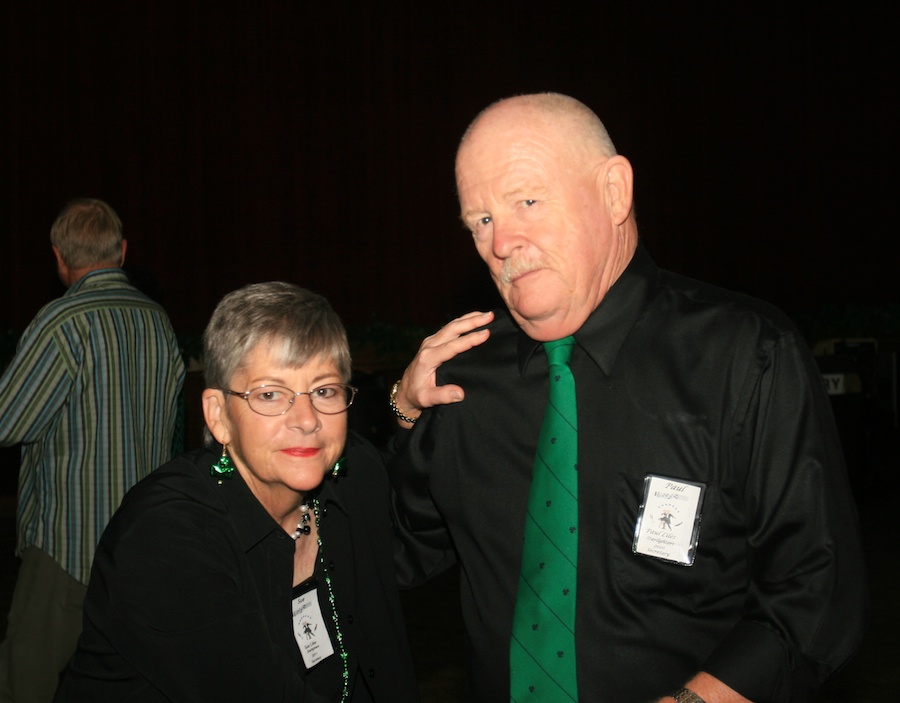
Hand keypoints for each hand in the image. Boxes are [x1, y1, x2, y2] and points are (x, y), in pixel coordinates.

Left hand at [393, 310, 492, 425]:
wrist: (405, 391)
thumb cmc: (416, 395)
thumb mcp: (426, 399)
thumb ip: (442, 396)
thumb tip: (459, 393)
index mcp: (428, 358)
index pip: (452, 346)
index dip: (470, 339)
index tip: (486, 333)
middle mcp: (429, 346)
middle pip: (452, 329)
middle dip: (472, 321)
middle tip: (490, 316)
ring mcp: (430, 342)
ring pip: (451, 326)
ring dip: (469, 318)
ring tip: (486, 314)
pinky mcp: (433, 341)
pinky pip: (449, 328)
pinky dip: (463, 322)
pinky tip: (474, 319)